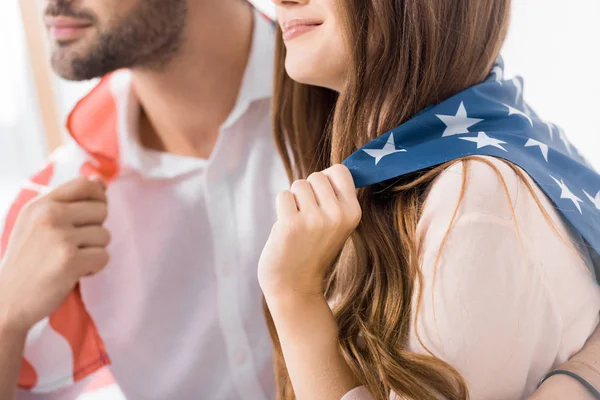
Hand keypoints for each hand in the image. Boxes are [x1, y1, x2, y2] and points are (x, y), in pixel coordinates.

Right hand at [0, 176, 109, 334]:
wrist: (7, 300)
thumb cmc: (27, 260)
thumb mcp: (36, 223)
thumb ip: (68, 201)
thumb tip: (101, 181)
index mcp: (41, 204)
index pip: (86, 184)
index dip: (97, 198)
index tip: (90, 215)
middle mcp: (50, 216)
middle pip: (102, 210)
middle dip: (94, 229)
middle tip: (73, 245)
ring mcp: (60, 237)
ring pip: (105, 235)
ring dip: (93, 251)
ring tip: (69, 260)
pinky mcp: (71, 260)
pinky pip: (104, 257)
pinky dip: (94, 268)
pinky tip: (74, 273)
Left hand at [258, 164, 360, 300]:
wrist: (295, 286)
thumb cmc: (313, 249)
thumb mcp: (337, 225)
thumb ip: (336, 199)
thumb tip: (329, 171)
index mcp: (353, 213)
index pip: (340, 170)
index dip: (326, 179)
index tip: (321, 199)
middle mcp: (337, 215)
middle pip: (316, 175)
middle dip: (307, 191)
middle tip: (307, 217)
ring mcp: (315, 220)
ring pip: (298, 184)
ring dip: (293, 200)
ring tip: (297, 223)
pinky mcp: (291, 224)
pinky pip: (283, 196)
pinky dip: (281, 208)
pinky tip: (286, 228)